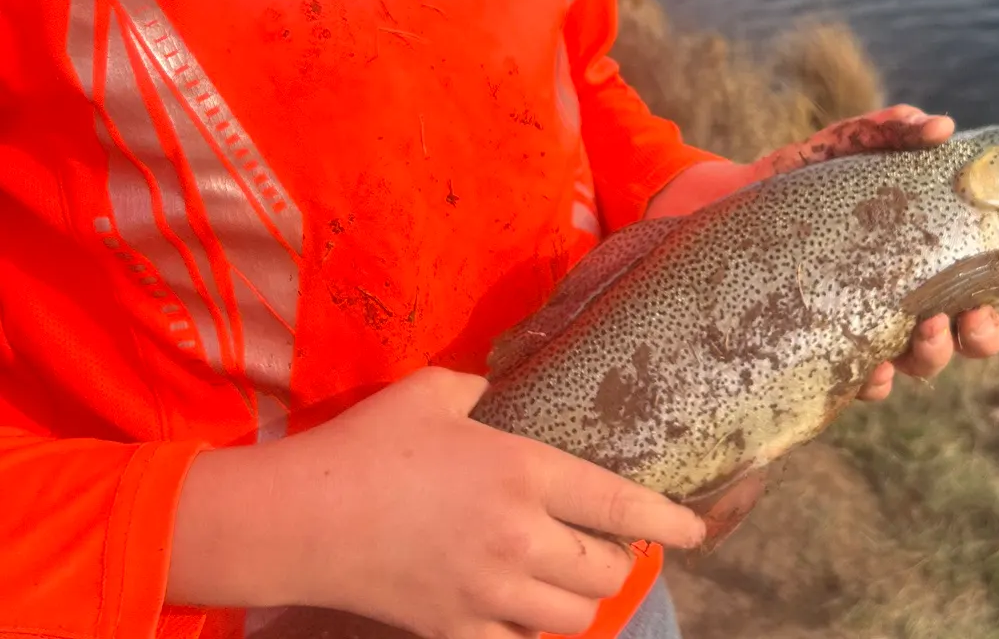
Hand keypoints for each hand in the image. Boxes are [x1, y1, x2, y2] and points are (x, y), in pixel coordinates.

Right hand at [167, 368, 704, 638]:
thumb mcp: (434, 391)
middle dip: (618, 563)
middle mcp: (519, 536)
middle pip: (604, 574)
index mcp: (524, 470)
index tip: (696, 528)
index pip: (619, 503)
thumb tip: (499, 386)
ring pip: (570, 618)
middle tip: (608, 546)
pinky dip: (527, 631)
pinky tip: (518, 610)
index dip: (668, 520)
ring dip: (579, 602)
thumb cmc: (368, 443)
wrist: (301, 518)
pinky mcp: (452, 630)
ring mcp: (487, 591)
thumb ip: (480, 384)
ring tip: (568, 581)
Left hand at [646, 106, 998, 402]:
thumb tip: (938, 124)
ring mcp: (865, 326)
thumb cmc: (793, 180)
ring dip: (936, 354)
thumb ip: (885, 131)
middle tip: (976, 320)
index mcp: (921, 250)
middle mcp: (902, 295)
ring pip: (922, 361)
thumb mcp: (839, 147)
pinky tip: (876, 369)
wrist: (719, 213)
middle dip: (984, 335)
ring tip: (925, 331)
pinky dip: (877, 380)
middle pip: (967, 332)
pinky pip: (861, 382)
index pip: (988, 280)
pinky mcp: (822, 349)